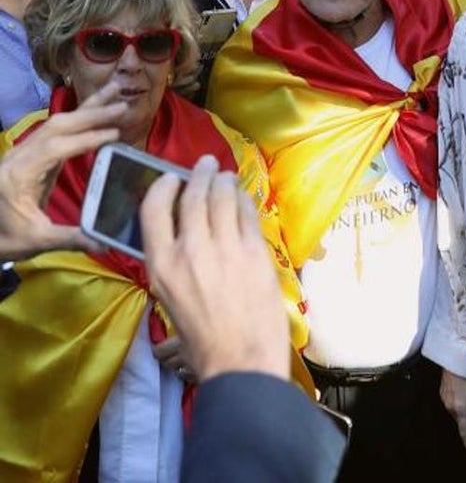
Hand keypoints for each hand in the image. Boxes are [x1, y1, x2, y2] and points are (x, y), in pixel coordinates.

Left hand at [0, 82, 124, 261]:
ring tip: (115, 90)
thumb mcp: (37, 241)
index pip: (56, 148)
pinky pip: (57, 129)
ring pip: (57, 122)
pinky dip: (80, 117)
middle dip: (91, 113)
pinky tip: (97, 108)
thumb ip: (71, 237)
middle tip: (123, 105)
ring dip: (87, 108)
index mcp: (19, 174)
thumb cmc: (7, 238)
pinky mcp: (33, 155)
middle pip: (57, 126)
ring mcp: (25, 152)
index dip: (86, 139)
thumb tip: (105, 239)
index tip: (116, 133)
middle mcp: (20, 156)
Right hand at [140, 155, 288, 382]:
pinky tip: (244, 197)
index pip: (153, 210)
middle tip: (207, 164)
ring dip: (224, 182)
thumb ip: (172, 267)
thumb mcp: (170, 302)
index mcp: (161, 266)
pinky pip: (247, 213)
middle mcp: (190, 249)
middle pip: (193, 196)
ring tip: (226, 176)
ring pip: (223, 198)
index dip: (163, 187)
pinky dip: (244, 200)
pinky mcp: (255, 250)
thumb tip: (180, 241)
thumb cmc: (202, 342)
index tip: (172, 178)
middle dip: (201, 174)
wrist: (241, 359)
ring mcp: (225, 247)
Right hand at [439, 370, 465, 454]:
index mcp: (461, 408)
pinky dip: (460, 404)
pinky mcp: (443, 389)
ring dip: (465, 414)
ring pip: (456, 412)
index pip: (465, 432)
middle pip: (461, 422)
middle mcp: (450, 405)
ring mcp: (444, 397)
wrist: (454, 351)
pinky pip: (451, 402)